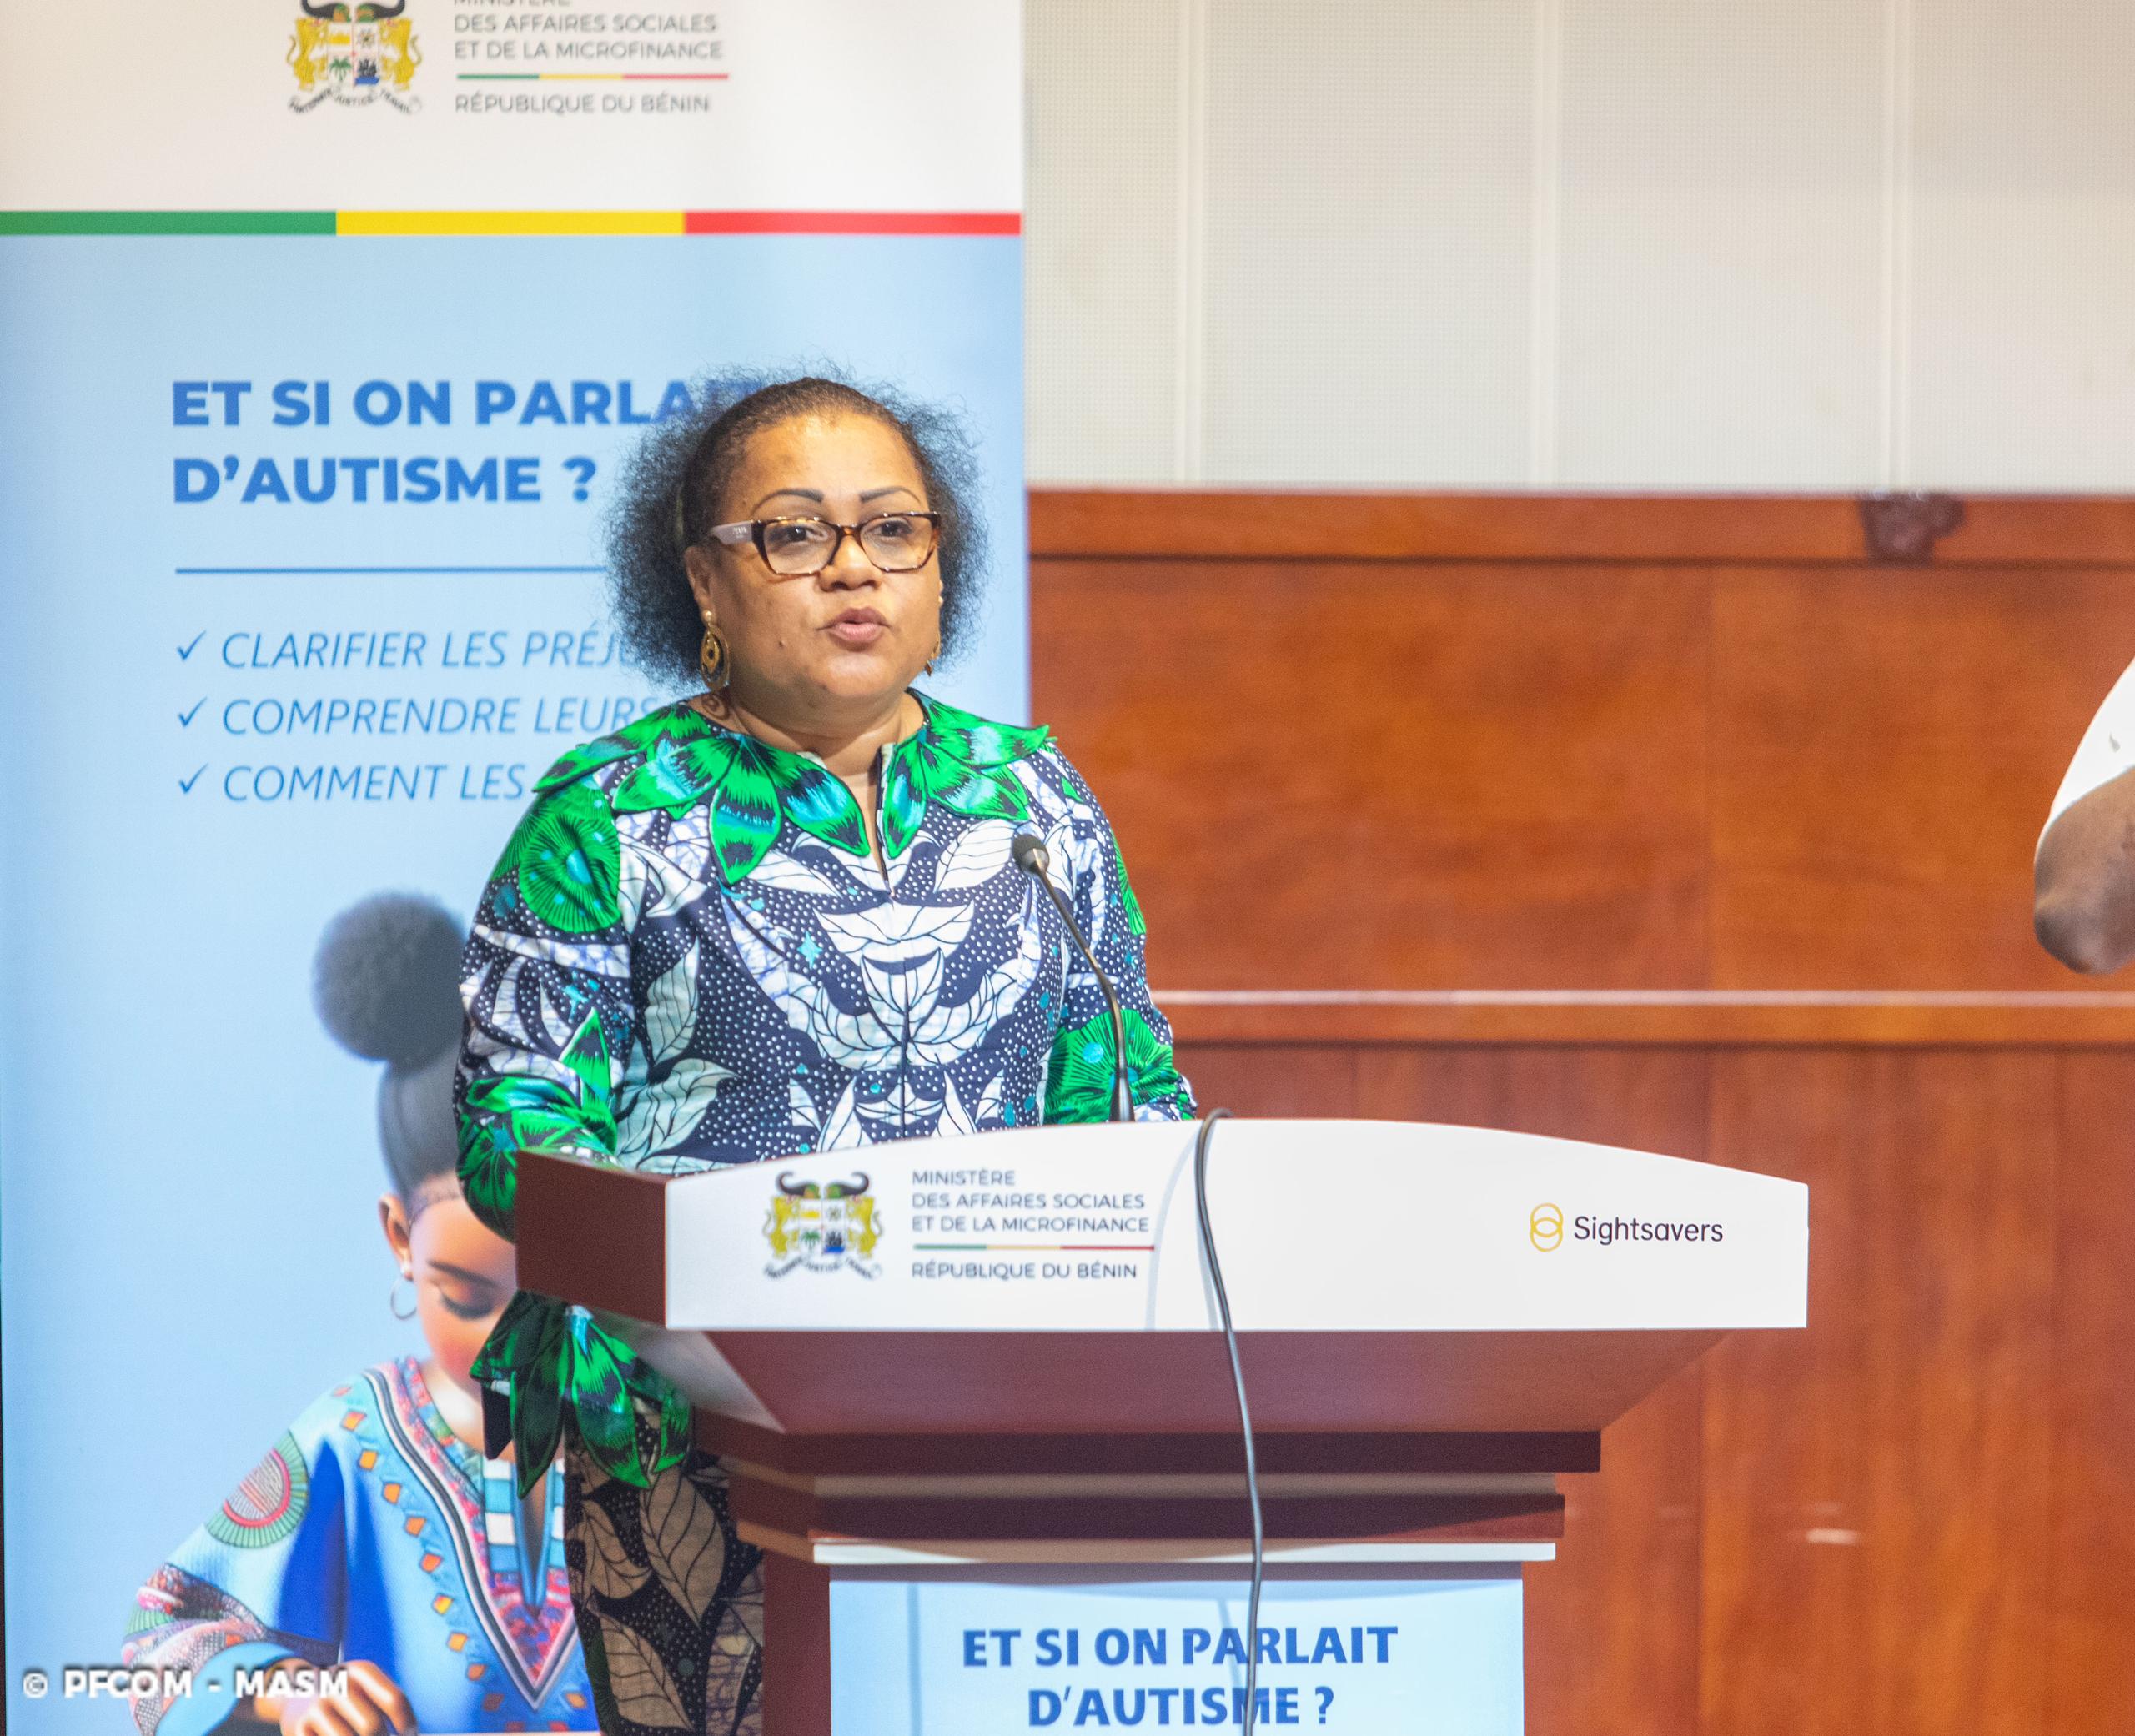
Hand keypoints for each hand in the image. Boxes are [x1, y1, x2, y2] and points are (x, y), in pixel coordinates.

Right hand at [256, 1660, 415, 1735]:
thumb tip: (408, 1735)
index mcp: (361, 1671)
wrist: (297, 1692)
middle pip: (371, 1726)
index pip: (394, 1699)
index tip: (410, 1735)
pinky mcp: (297, 1728)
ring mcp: (315, 1707)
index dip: (407, 1723)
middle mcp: (337, 1685)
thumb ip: (386, 1705)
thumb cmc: (345, 1695)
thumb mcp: (365, 1687)